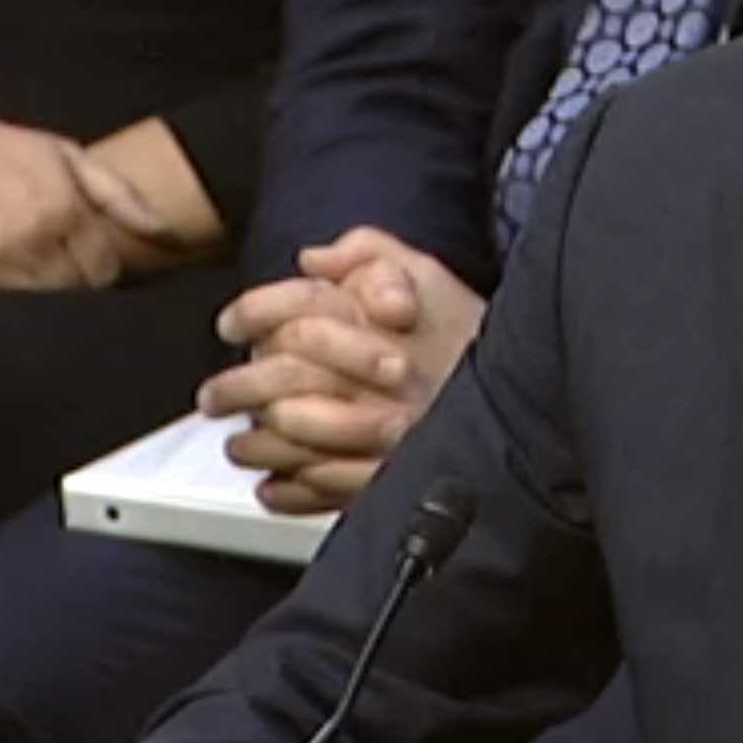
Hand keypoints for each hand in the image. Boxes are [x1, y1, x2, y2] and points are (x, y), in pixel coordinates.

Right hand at [0, 97, 168, 292]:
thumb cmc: (1, 146)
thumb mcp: (67, 156)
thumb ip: (118, 195)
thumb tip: (162, 229)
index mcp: (65, 209)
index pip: (102, 268)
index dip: (103, 266)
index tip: (94, 257)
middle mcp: (32, 238)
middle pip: (71, 285)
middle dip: (72, 271)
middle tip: (57, 249)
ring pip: (35, 291)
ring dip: (37, 275)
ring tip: (23, 243)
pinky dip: (0, 277)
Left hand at [198, 227, 485, 514]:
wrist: (527, 395)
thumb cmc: (470, 334)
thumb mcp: (427, 272)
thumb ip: (370, 252)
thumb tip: (312, 259)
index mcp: (382, 321)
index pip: (300, 309)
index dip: (253, 314)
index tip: (231, 325)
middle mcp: (380, 374)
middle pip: (285, 376)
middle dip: (238, 386)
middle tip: (214, 396)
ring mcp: (385, 429)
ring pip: (296, 437)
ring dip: (257, 443)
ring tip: (239, 443)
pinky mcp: (393, 474)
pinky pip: (327, 488)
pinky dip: (291, 491)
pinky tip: (274, 485)